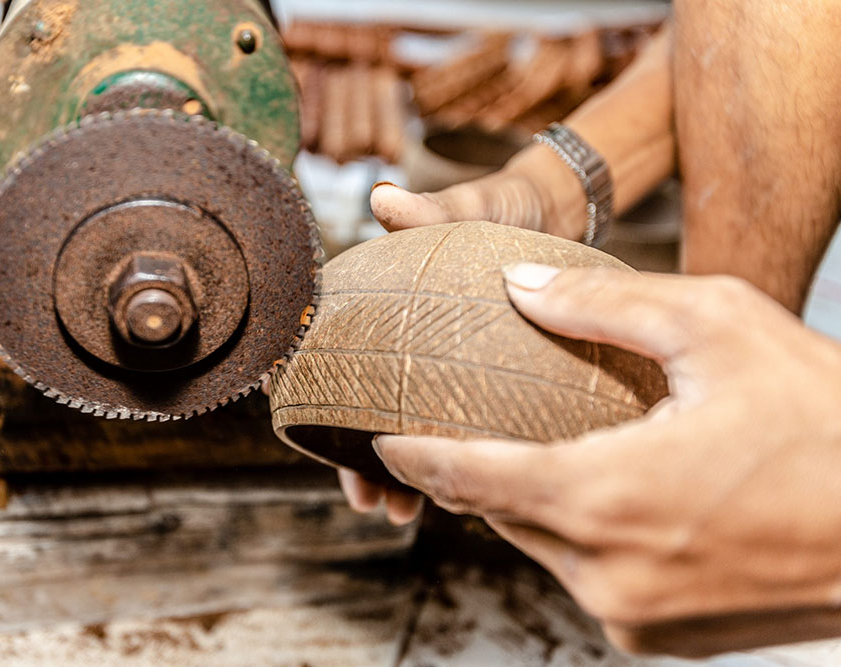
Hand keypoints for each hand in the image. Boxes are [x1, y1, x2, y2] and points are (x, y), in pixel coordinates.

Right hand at [343, 170, 553, 520]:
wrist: (556, 210)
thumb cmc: (503, 204)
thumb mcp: (468, 206)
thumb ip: (429, 211)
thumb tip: (383, 196)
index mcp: (389, 302)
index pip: (339, 356)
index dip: (321, 403)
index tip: (324, 447)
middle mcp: (410, 339)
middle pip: (372, 408)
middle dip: (367, 461)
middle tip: (374, 501)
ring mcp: (445, 359)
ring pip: (414, 425)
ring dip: (409, 471)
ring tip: (406, 510)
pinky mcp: (486, 371)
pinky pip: (465, 421)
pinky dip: (458, 454)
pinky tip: (465, 485)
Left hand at [372, 263, 840, 655]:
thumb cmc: (827, 418)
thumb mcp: (719, 326)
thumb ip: (605, 304)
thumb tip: (517, 284)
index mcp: (608, 496)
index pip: (472, 477)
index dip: (417, 456)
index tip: (379, 440)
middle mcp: (608, 571)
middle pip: (502, 512)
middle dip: (472, 470)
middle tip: (452, 425)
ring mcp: (634, 614)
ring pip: (542, 545)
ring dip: (528, 500)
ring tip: (526, 448)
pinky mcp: (661, 634)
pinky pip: (587, 575)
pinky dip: (577, 532)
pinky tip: (598, 490)